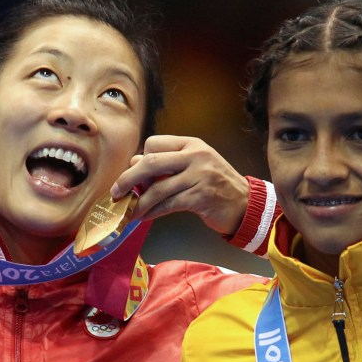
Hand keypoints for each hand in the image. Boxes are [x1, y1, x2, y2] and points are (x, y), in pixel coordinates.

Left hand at [110, 135, 248, 235]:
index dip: (139, 159)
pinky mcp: (200, 197)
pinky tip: (145, 217)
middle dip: (128, 178)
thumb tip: (133, 165)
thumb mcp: (194, 167)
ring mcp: (199, 176)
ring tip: (129, 212)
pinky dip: (152, 212)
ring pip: (157, 188)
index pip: (154, 144)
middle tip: (116, 192)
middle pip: (150, 162)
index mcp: (191, 144)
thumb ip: (167, 165)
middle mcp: (195, 156)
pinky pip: (167, 205)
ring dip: (139, 202)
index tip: (134, 176)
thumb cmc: (215, 185)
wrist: (245, 204)